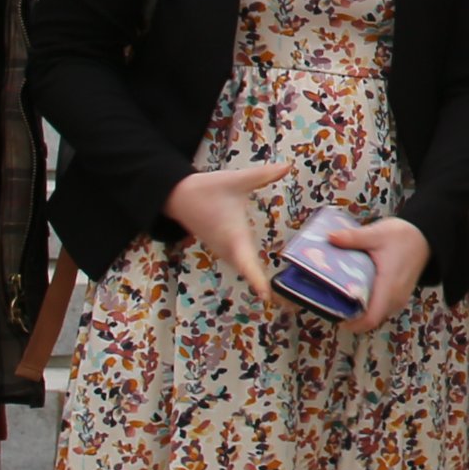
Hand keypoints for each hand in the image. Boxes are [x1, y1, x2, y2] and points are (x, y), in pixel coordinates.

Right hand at [165, 159, 294, 309]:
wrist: (178, 197)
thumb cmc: (206, 189)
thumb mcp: (235, 180)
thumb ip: (262, 175)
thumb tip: (288, 165)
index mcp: (233, 236)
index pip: (246, 262)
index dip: (256, 278)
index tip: (267, 296)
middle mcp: (228, 248)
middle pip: (248, 272)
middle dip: (265, 287)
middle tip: (290, 304)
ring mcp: (224, 251)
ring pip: (244, 269)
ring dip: (260, 281)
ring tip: (284, 298)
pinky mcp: (224, 249)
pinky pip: (241, 264)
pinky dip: (254, 272)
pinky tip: (269, 279)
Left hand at [333, 216, 431, 333]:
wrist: (427, 236)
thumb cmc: (403, 236)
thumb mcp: (377, 233)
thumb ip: (354, 238)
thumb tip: (329, 237)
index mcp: (388, 286)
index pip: (371, 318)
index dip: (352, 323)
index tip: (335, 315)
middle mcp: (395, 298)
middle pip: (371, 320)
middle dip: (352, 318)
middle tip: (332, 304)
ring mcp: (399, 299)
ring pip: (377, 316)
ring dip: (361, 313)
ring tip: (342, 299)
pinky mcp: (400, 296)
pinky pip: (382, 309)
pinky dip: (369, 307)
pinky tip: (357, 294)